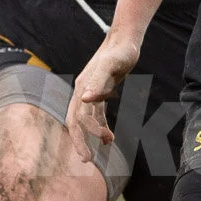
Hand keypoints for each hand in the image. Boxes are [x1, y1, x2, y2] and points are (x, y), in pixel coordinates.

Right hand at [66, 33, 141, 161]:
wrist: (125, 40)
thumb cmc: (120, 52)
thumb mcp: (111, 66)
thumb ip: (98, 82)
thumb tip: (85, 99)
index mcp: (82, 88)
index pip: (78, 116)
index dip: (86, 132)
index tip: (102, 141)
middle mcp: (82, 91)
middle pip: (75, 122)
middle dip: (79, 141)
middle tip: (87, 160)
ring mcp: (90, 92)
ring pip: (84, 120)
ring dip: (90, 136)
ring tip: (99, 151)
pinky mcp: (100, 92)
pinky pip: (96, 114)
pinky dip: (100, 126)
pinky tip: (109, 137)